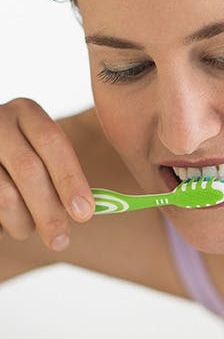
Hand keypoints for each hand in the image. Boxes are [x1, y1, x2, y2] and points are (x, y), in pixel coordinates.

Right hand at [0, 98, 93, 250]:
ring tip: (28, 230)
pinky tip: (7, 223)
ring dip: (22, 221)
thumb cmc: (21, 158)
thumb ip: (61, 172)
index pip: (53, 142)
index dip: (70, 179)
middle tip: (61, 240)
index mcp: (27, 112)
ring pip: (3, 193)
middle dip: (48, 210)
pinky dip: (1, 222)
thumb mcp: (41, 152)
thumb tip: (86, 210)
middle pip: (28, 169)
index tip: (85, 213)